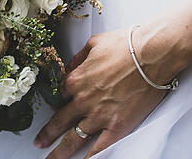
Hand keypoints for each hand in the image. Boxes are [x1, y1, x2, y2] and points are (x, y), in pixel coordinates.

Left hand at [34, 27, 168, 158]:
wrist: (152, 53)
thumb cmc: (126, 45)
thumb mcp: (94, 43)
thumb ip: (78, 58)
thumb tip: (72, 68)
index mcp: (75, 80)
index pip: (61, 96)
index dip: (60, 102)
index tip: (59, 108)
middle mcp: (83, 100)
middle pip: (60, 121)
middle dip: (47, 134)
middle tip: (39, 142)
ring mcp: (99, 115)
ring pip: (74, 139)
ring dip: (60, 152)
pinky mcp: (117, 126)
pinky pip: (100, 148)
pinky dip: (90, 157)